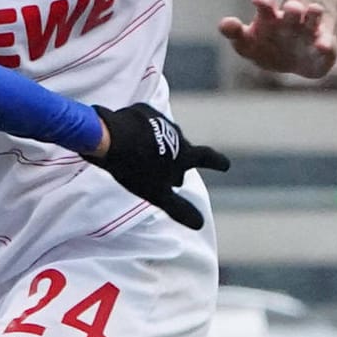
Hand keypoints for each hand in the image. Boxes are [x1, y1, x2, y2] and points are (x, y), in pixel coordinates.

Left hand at [85, 104, 229, 228]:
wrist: (111, 139)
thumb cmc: (136, 169)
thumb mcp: (158, 194)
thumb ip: (179, 209)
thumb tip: (200, 224)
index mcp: (184, 153)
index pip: (207, 157)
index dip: (217, 162)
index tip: (225, 165)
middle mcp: (176, 133)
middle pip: (183, 148)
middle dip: (180, 162)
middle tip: (174, 178)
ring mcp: (159, 120)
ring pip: (166, 136)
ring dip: (163, 147)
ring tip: (152, 160)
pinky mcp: (141, 111)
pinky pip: (148, 124)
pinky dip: (145, 133)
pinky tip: (135, 140)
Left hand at [219, 0, 336, 78]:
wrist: (297, 57)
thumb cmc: (265, 47)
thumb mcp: (246, 44)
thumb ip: (234, 34)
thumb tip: (224, 24)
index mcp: (269, 16)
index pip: (265, 2)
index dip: (264, 0)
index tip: (259, 1)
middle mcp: (290, 19)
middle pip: (293, 9)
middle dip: (293, 8)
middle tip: (292, 7)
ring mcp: (308, 30)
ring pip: (312, 18)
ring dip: (311, 15)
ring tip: (312, 13)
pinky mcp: (324, 44)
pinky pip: (327, 44)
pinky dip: (325, 45)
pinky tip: (322, 46)